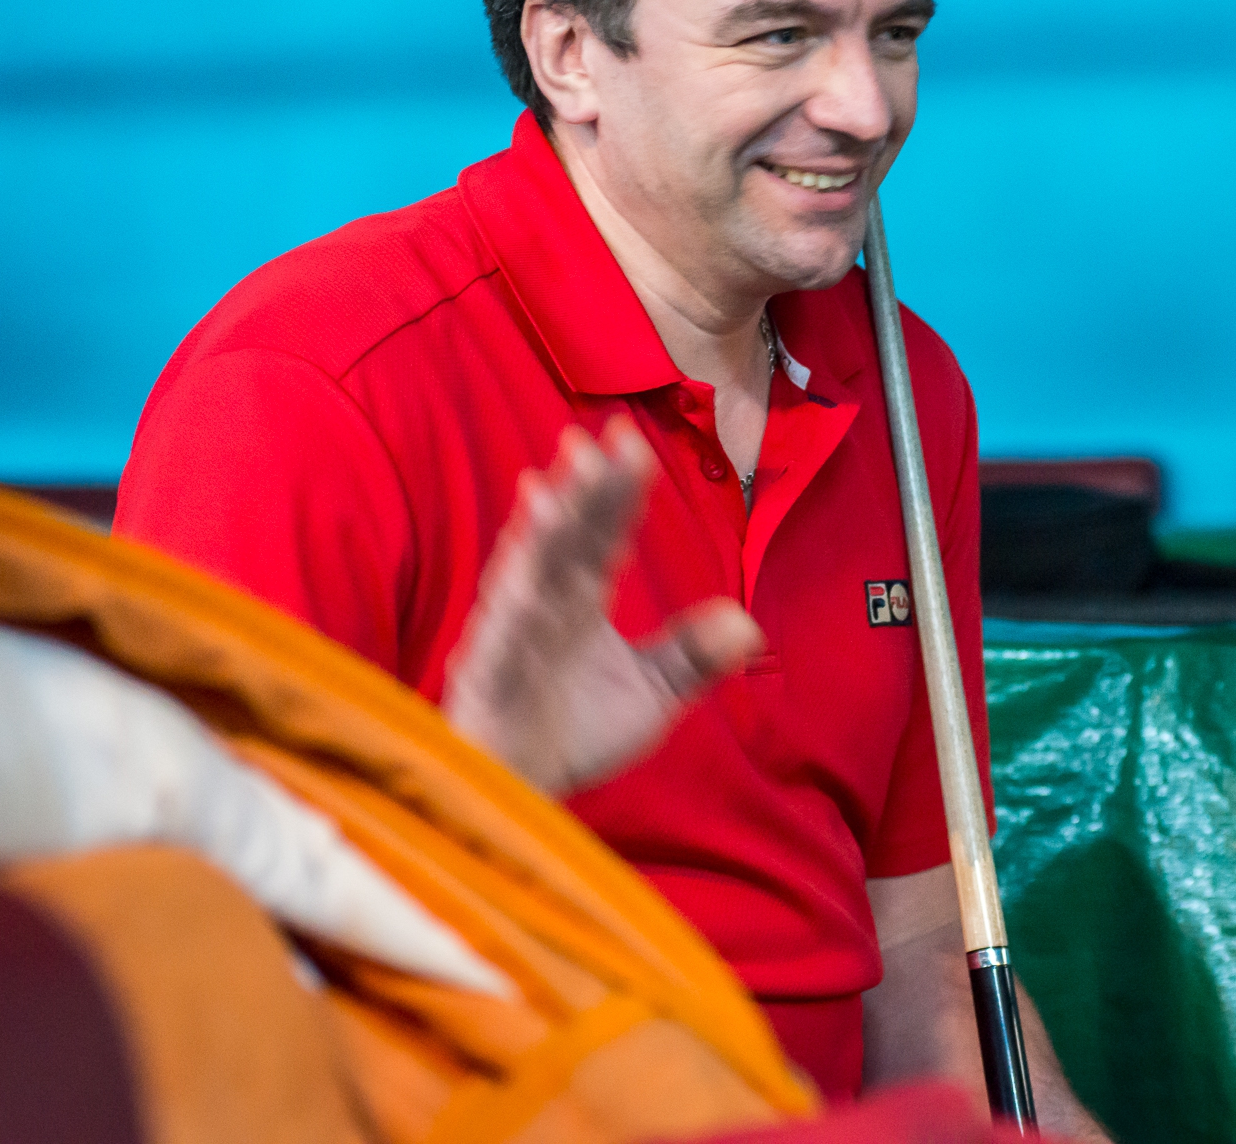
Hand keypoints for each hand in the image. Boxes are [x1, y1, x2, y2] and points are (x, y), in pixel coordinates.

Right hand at [441, 417, 763, 796]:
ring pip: (526, 579)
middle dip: (578, 494)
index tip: (632, 443)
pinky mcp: (486, 681)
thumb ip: (692, 655)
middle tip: (593, 443)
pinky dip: (509, 612)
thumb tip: (748, 624)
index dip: (617, 492)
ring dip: (538, 537)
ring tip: (553, 489)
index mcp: (579, 600)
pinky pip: (498, 643)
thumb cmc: (574, 731)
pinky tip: (523, 582)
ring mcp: (509, 639)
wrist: (522, 794)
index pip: (604, 537)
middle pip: (564, 542)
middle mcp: (541, 607)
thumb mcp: (651, 692)